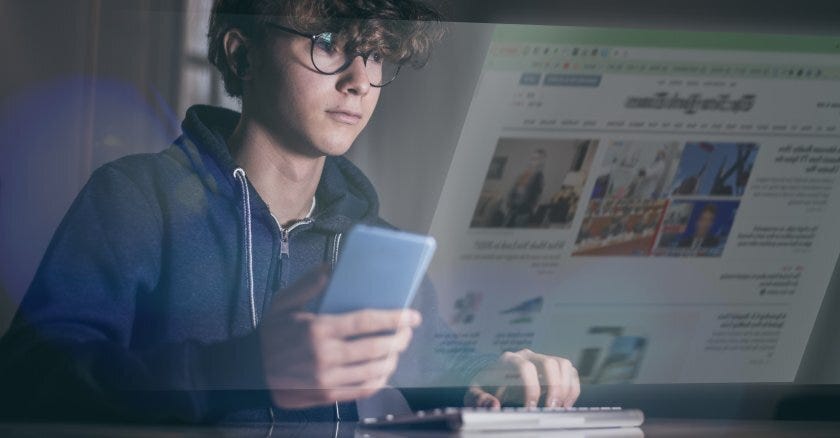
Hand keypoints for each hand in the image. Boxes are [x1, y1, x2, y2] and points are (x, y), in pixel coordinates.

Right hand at [259, 267, 422, 408]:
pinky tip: (383, 370)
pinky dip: (379, 380)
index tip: (412, 315)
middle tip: (407, 331)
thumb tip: (333, 267)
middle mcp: (324, 356)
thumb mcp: (282, 303)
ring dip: (392, 359)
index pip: (366, 322)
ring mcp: (326, 379)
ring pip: (373, 371)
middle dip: (399, 339)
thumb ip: (309, 284)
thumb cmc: (270, 334)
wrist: (248, 371)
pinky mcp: (325, 396)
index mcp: (317, 329)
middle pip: (375, 348)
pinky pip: (361, 390)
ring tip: (397, 349)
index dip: (394, 318)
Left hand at [466, 348, 579, 408]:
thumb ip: (479, 399)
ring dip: (566, 386)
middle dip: (553, 387)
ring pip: (563, 364)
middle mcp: (528, 356)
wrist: (493, 382)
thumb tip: (494, 405)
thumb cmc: (485, 388)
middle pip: (548, 362)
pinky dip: (572, 388)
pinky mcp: (553, 369)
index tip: (530, 407)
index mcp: (509, 360)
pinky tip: (565, 405)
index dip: (530, 387)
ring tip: (561, 407)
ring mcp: (542, 360)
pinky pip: (570, 372)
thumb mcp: (475, 394)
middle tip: (551, 408)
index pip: (525, 367)